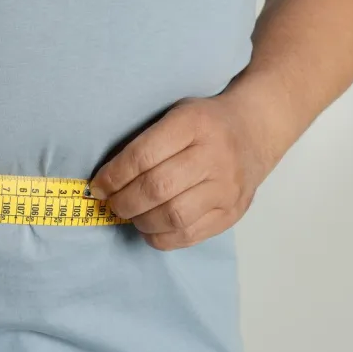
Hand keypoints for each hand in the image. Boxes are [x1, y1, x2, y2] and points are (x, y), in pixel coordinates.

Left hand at [86, 96, 274, 250]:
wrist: (255, 130)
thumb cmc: (203, 123)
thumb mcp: (174, 114)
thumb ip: (143, 142)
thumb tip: (103, 182)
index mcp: (193, 124)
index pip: (143, 156)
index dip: (113, 176)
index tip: (97, 187)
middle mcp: (214, 156)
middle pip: (157, 188)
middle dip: (123, 201)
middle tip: (111, 203)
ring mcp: (227, 187)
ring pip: (173, 216)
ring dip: (141, 221)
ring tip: (131, 214)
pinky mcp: (232, 212)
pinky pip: (189, 235)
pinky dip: (160, 237)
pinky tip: (150, 228)